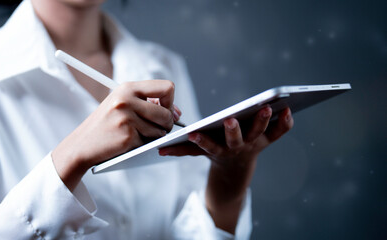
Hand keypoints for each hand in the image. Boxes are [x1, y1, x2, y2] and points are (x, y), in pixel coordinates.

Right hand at [52, 80, 175, 190]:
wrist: (81, 145)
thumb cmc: (106, 125)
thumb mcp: (124, 105)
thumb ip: (150, 105)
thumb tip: (178, 112)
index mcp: (127, 88)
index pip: (167, 87)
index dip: (170, 102)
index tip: (164, 111)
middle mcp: (126, 100)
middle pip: (167, 112)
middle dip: (167, 124)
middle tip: (157, 129)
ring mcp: (126, 118)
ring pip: (161, 130)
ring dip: (155, 136)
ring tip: (138, 135)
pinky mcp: (127, 136)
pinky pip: (149, 142)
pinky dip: (144, 145)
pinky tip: (129, 143)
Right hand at [159, 106, 293, 232]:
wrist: (235, 168)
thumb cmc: (214, 151)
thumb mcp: (196, 153)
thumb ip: (179, 150)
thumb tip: (158, 149)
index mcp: (218, 151)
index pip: (208, 148)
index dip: (201, 142)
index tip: (193, 135)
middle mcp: (237, 148)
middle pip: (235, 140)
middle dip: (232, 131)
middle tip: (229, 120)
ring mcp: (254, 144)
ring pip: (259, 134)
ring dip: (262, 121)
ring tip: (266, 107)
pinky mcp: (268, 140)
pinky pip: (280, 132)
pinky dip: (285, 123)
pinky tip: (287, 109)